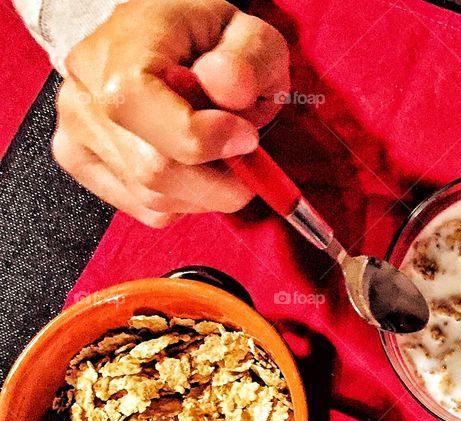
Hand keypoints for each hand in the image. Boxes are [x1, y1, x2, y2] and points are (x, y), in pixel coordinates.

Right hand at [53, 0, 289, 226]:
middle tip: (243, 154)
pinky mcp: (81, 163)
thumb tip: (228, 87)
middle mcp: (86, 90)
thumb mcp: (248, 34)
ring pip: (155, 198)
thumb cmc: (207, 40)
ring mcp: (77, 130)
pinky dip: (185, 200)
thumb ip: (247, 60)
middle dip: (219, 177)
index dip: (201, 137)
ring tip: (217, 154)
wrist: (163, 45)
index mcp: (121, 46)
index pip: (137, 103)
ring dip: (206, 191)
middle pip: (154, 170)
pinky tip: (191, 168)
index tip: (246, 137)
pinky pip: (148, 210)